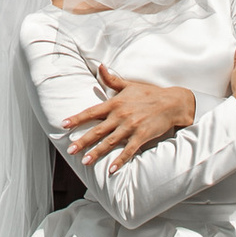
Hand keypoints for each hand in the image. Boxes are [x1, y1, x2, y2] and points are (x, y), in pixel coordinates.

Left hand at [64, 62, 194, 172]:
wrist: (172, 102)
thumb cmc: (149, 93)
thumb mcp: (129, 85)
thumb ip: (111, 80)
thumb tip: (99, 67)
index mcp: (115, 103)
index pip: (92, 112)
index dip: (77, 118)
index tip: (63, 125)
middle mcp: (121, 115)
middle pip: (98, 130)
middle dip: (83, 140)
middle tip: (70, 150)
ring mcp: (131, 126)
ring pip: (110, 142)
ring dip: (97, 152)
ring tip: (85, 161)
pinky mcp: (142, 136)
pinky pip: (129, 151)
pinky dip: (120, 160)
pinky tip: (111, 169)